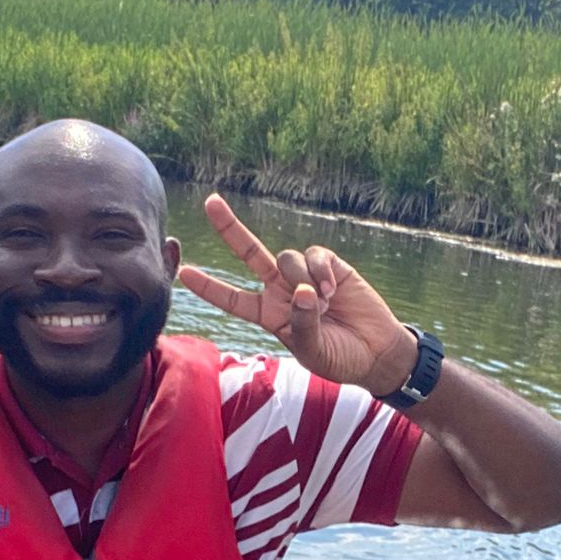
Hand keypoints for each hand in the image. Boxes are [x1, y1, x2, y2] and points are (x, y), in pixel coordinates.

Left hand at [177, 194, 417, 394]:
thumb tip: (302, 291)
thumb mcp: (313, 352)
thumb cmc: (340, 358)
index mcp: (269, 315)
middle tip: (211, 202)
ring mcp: (304, 276)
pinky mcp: (329, 266)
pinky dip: (320, 271)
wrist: (376, 352)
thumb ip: (303, 324)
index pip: (233, 299)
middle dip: (230, 228)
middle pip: (250, 254)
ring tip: (323, 305)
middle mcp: (281, 290)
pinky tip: (332, 290)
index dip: (211, 287)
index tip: (185, 273)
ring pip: (285, 258)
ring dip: (302, 280)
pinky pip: (314, 255)